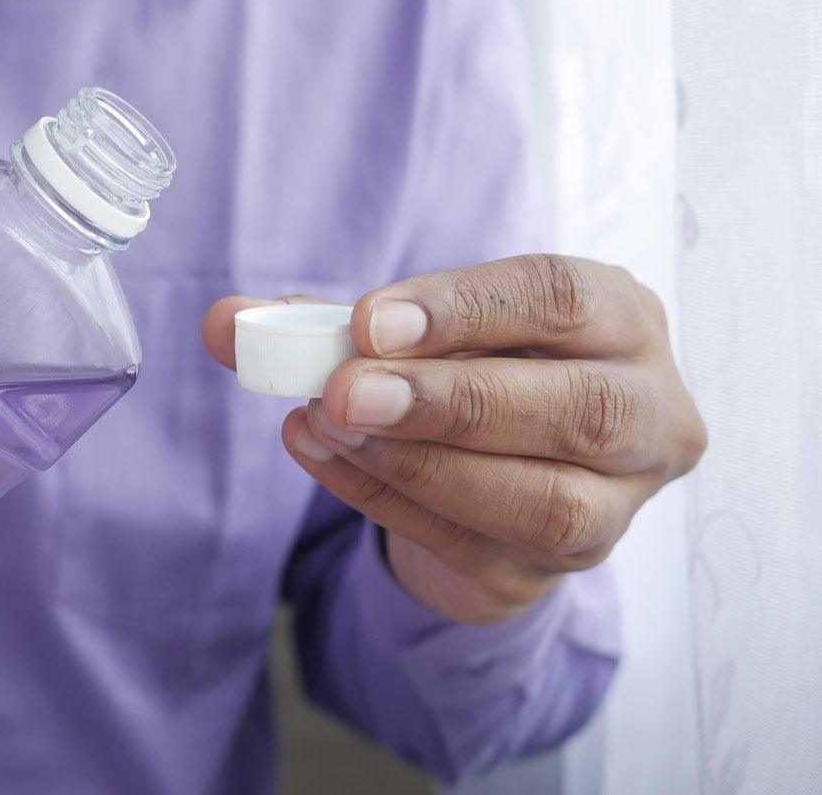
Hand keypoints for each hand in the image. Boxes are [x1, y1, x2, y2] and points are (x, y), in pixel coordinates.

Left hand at [204, 255, 705, 624]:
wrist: (483, 467)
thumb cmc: (459, 368)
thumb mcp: (402, 331)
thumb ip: (319, 323)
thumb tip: (222, 323)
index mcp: (620, 321)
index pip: (562, 299)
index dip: (464, 309)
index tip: (369, 322)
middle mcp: (648, 413)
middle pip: (578, 409)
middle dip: (450, 401)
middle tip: (344, 391)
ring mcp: (612, 506)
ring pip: (542, 499)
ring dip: (419, 464)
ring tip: (325, 425)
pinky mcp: (552, 571)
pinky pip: (475, 545)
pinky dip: (388, 501)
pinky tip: (322, 458)